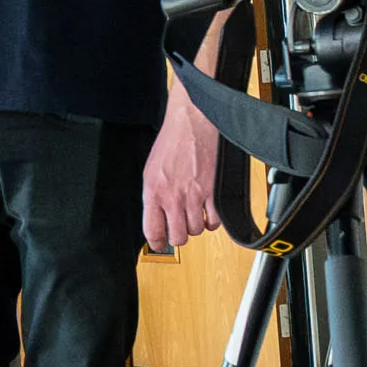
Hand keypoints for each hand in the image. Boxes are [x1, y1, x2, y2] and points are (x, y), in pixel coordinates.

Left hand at [143, 97, 219, 254]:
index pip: (153, 231)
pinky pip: (215, 222)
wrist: (192, 122)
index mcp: (154, 192)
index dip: (156, 243)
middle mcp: (173, 197)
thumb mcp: (151, 170)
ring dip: (196, 226)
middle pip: (178, 237)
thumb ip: (153, 196)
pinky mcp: (213, 192)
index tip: (159, 244)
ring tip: (194, 215)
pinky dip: (213, 221)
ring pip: (196, 231)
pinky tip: (208, 212)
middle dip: (178, 236)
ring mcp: (194, 196)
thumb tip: (156, 217)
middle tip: (179, 228)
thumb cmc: (171, 141)